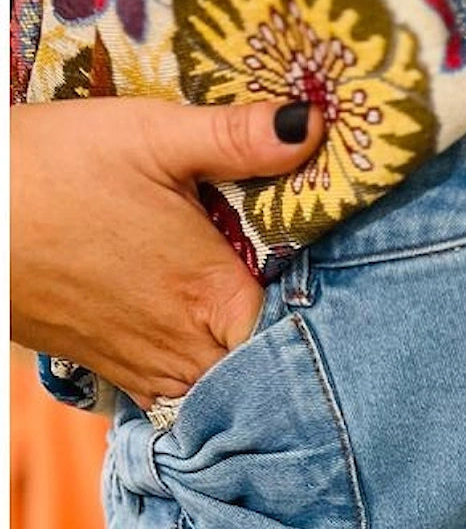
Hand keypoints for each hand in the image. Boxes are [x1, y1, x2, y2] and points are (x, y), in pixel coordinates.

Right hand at [10, 97, 324, 407]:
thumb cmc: (53, 170)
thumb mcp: (148, 136)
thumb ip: (237, 137)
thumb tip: (312, 125)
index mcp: (215, 295)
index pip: (299, 337)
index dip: (324, 325)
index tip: (349, 308)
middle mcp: (191, 348)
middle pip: (268, 374)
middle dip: (294, 357)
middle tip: (325, 330)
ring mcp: (153, 370)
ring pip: (226, 395)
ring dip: (251, 377)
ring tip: (274, 348)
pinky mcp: (119, 377)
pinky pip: (182, 403)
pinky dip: (205, 390)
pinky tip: (213, 360)